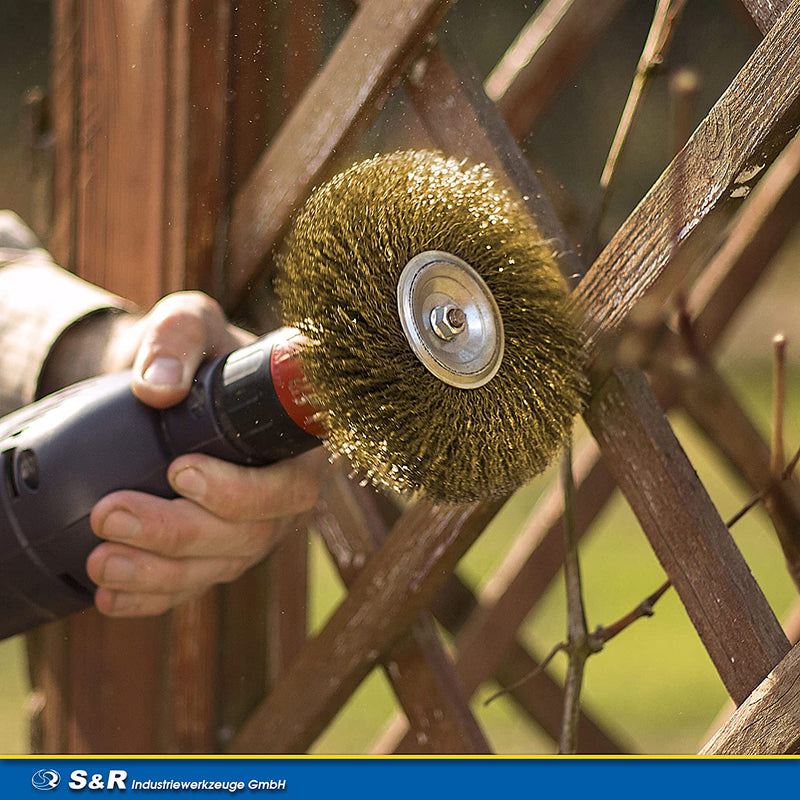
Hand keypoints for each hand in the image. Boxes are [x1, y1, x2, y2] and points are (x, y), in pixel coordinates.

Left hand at [85, 292, 322, 616]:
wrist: (171, 385)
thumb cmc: (195, 354)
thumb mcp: (190, 323)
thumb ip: (178, 339)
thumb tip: (156, 387)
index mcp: (294, 448)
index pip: (287, 487)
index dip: (239, 492)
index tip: (178, 471)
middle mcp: (281, 498)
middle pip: (246, 537)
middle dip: (177, 533)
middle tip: (112, 514)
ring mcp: (250, 532)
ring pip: (216, 569)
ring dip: (157, 572)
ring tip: (100, 560)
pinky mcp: (216, 554)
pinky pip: (192, 586)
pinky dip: (151, 596)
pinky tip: (109, 595)